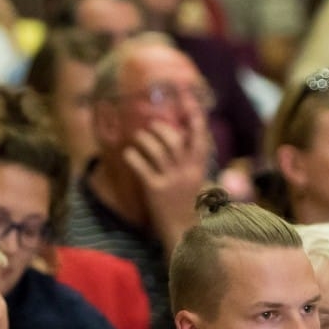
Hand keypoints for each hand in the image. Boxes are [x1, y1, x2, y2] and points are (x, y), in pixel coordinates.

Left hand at [122, 113, 212, 253]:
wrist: (183, 233)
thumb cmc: (187, 204)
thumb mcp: (196, 179)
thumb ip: (191, 159)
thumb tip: (182, 136)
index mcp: (199, 166)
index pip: (199, 133)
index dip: (193, 112)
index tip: (185, 94)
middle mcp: (187, 171)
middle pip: (174, 139)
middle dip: (159, 127)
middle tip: (151, 127)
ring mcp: (171, 180)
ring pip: (157, 149)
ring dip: (144, 139)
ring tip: (138, 139)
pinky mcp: (155, 190)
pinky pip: (141, 166)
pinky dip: (132, 156)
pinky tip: (128, 155)